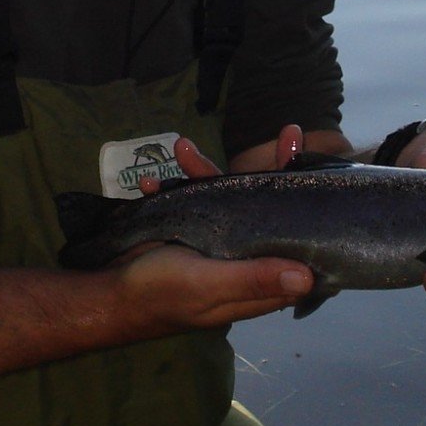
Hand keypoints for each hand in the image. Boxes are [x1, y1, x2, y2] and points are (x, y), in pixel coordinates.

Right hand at [122, 131, 312, 328]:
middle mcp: (245, 259)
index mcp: (259, 280)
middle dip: (270, 172)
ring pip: (227, 199)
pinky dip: (173, 186)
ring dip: (204, 172)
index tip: (315, 168)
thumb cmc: (163, 293)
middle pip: (268, 212)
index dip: (308, 208)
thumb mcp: (208, 285)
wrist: (110, 292)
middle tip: (288, 132)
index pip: (297, 244)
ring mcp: (218, 241)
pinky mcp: (192, 228)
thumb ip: (253, 279)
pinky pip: (191, 199)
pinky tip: (150, 182)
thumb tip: (307, 277)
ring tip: (182, 149)